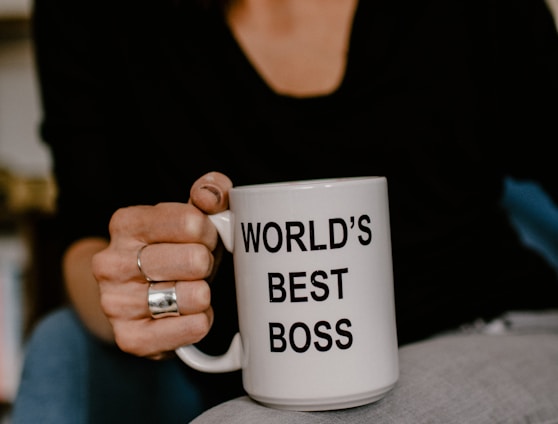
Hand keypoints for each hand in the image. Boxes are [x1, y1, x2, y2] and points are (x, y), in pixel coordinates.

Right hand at [92, 171, 232, 358]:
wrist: (140, 297)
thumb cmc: (175, 249)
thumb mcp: (192, 213)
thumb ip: (210, 192)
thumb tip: (210, 197)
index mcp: (126, 223)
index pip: (191, 221)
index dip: (209, 232)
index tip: (202, 238)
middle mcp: (111, 262)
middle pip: (196, 260)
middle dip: (207, 264)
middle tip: (197, 267)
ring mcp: (116, 303)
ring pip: (196, 295)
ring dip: (205, 293)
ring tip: (190, 289)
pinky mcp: (130, 338)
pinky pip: (193, 328)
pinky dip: (202, 321)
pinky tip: (189, 314)